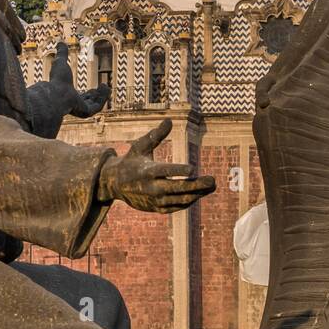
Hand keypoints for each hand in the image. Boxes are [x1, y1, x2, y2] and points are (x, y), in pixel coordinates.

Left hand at [49, 41, 109, 117]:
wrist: (55, 93)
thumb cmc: (56, 80)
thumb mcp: (60, 63)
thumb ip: (62, 54)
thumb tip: (60, 42)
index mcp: (69, 97)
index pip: (81, 98)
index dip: (88, 94)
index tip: (94, 88)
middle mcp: (74, 105)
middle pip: (89, 103)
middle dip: (97, 96)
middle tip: (102, 87)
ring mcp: (79, 110)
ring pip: (95, 105)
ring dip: (102, 96)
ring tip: (105, 86)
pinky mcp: (85, 112)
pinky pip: (98, 107)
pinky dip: (103, 98)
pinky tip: (105, 87)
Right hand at [98, 120, 215, 212]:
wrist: (116, 184)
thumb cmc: (131, 160)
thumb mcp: (140, 146)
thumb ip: (156, 135)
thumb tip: (169, 120)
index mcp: (147, 171)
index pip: (164, 171)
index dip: (178, 170)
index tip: (192, 168)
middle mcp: (151, 187)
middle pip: (176, 188)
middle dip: (196, 185)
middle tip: (213, 180)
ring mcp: (155, 200)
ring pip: (180, 199)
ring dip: (197, 193)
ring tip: (212, 185)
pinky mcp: (157, 208)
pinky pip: (176, 206)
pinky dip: (189, 201)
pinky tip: (200, 193)